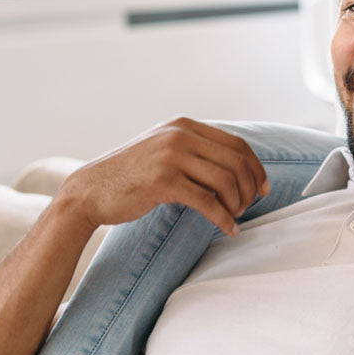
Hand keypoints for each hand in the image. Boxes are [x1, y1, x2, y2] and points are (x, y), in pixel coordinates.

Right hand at [49, 116, 267, 235]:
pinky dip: (223, 218)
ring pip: (225, 181)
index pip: (236, 144)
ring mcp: (170, 156)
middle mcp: (179, 135)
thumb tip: (234, 168)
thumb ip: (193, 150)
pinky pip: (207, 201)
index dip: (256, 168)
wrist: (90, 191)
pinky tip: (228, 228)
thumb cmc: (130, 176)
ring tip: (235, 217)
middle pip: (236, 161)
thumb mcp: (163, 150)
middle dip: (250, 188)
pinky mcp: (163, 182)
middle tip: (249, 207)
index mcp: (183, 126)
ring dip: (238, 204)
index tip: (264, 188)